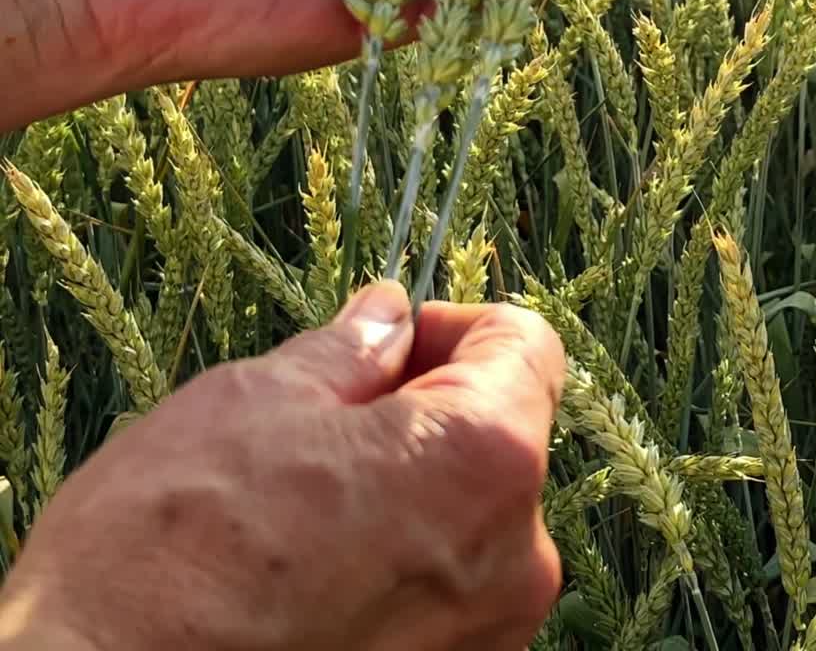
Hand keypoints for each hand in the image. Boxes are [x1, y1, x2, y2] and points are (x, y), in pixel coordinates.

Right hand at [0, 284, 567, 650]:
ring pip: (472, 517)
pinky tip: (312, 573)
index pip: (527, 346)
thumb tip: (387, 317)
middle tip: (327, 422)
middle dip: (426, 409)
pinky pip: (447, 592)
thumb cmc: (168, 560)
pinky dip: (400, 563)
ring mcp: (486, 640)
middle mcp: (514, 558)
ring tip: (305, 506)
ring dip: (409, 488)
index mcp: (483, 458)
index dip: (456, 326)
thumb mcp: (255, 404)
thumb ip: (350, 353)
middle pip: (503, 433)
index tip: (394, 341)